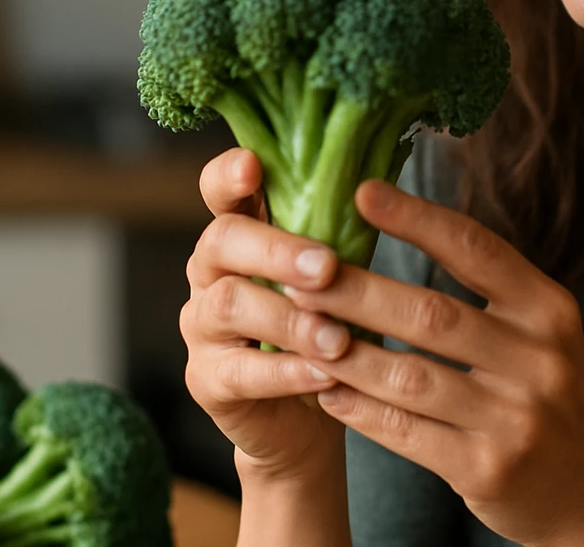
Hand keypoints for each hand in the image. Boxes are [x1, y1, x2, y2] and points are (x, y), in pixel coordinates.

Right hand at [180, 148, 355, 482]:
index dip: (229, 174)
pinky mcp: (205, 380)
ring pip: (227, 305)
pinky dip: (286, 373)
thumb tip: (382, 193)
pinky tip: (326, 375)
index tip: (253, 166)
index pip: (219, 189)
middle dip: (275, 250)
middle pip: (221, 240)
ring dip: (288, 320)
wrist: (307, 418)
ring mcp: (201, 326)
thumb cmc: (328, 325)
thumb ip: (341, 237)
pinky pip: (239, 372)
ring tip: (338, 338)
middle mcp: (210, 272)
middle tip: (326, 268)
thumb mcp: (337, 276)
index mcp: (242, 233)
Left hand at [284, 179, 583, 546]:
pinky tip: (325, 391)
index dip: (417, 219)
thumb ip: (486, 290)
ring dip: (345, 354)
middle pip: (429, 313)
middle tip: (300, 275)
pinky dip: (358, 409)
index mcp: (548, 309)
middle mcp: (538, 358)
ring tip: (299, 333)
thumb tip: (402, 226)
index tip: (362, 193)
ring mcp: (515, 417)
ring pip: (408, 376)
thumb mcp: (540, 333)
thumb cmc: (545, 397)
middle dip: (355, 292)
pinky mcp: (488, 469)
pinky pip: (405, 432)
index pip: (476, 250)